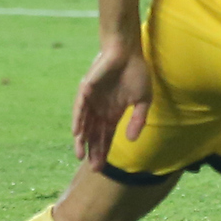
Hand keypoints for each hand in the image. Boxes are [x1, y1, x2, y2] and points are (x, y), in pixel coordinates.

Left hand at [72, 37, 151, 169]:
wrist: (126, 52)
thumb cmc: (136, 73)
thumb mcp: (143, 100)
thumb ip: (138, 120)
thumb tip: (131, 140)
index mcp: (113, 113)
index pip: (106, 136)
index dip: (104, 151)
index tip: (101, 167)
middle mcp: (100, 110)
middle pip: (94, 135)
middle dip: (93, 150)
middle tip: (93, 168)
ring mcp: (91, 101)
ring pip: (84, 125)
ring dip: (82, 140)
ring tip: (80, 155)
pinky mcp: (85, 90)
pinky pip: (80, 108)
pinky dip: (78, 120)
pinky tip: (77, 133)